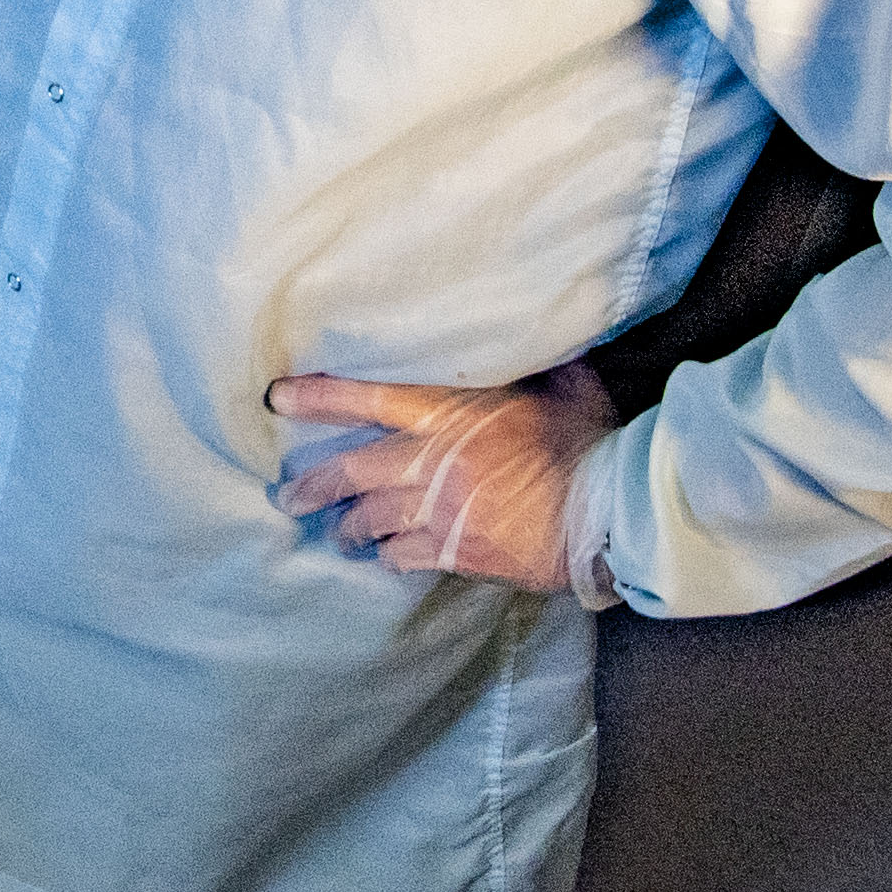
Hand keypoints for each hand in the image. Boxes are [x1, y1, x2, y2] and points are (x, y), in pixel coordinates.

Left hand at [267, 364, 612, 591]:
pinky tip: (386, 558)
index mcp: (451, 414)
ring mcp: (443, 512)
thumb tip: (528, 333)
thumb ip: (530, 364)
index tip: (278, 398)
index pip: (367, 398)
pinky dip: (391, 557)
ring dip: (349, 527)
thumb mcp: (561, 386)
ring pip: (372, 520)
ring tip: (338, 533)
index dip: (318, 398)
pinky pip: (406, 557)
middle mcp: (434, 463)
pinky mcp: (461, 553)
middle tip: (287, 494)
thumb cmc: (591, 443)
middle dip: (314, 485)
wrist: (613, 512)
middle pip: (352, 472)